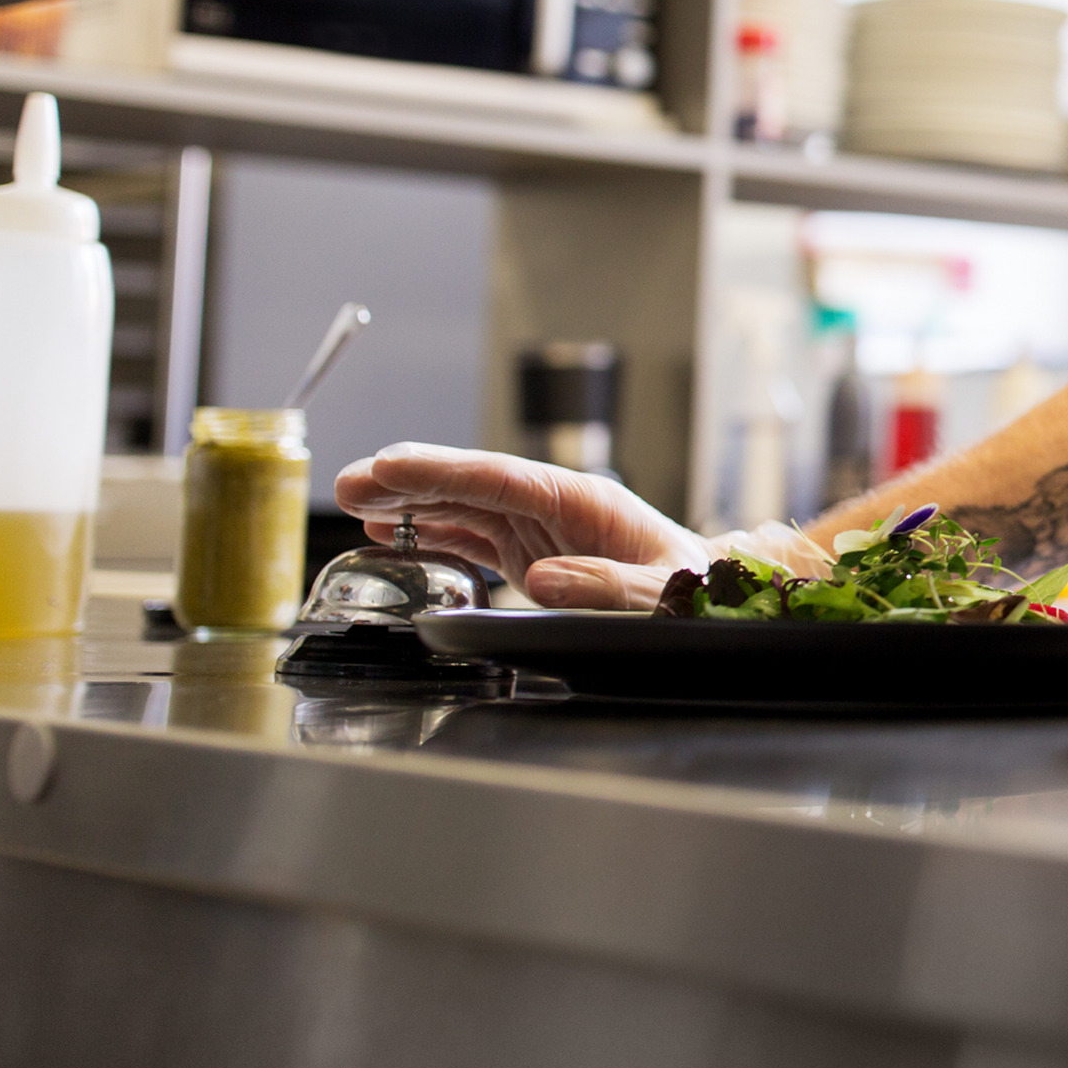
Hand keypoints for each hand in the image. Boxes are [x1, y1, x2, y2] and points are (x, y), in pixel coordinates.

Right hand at [332, 444, 825, 611]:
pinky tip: (396, 533)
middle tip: (351, 482)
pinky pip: (475, 537)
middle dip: (412, 480)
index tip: (391, 466)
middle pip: (474, 485)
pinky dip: (434, 534)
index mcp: (587, 503)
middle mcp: (558, 508)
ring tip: (356, 503)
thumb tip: (542, 580)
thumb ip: (610, 587)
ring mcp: (543, 530)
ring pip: (466, 507)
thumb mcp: (667, 593)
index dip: (443, 472)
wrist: (716, 600)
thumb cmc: (697, 591)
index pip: (503, 478)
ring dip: (413, 505)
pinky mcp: (536, 555)